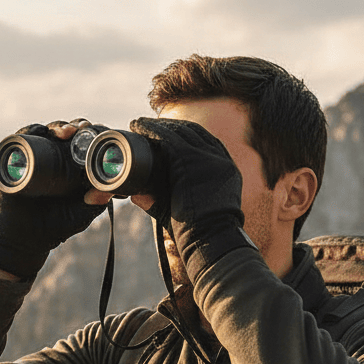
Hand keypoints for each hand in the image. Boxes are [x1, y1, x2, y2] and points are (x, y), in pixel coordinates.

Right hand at [0, 120, 106, 278]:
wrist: (20, 239)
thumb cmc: (53, 227)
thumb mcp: (80, 216)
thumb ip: (96, 204)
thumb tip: (112, 191)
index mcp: (74, 167)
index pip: (87, 144)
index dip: (95, 135)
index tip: (103, 135)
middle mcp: (56, 158)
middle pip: (69, 133)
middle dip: (78, 126)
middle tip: (85, 129)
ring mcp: (36, 157)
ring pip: (48, 133)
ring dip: (58, 127)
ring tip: (67, 132)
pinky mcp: (16, 160)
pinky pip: (22, 140)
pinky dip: (31, 132)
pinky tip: (41, 131)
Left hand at [129, 117, 254, 283]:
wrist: (211, 240)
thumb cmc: (203, 235)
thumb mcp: (193, 213)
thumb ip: (168, 201)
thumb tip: (136, 197)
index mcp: (226, 171)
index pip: (208, 145)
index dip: (189, 137)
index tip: (172, 135)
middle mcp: (220, 160)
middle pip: (194, 134)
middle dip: (173, 128)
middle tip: (152, 127)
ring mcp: (207, 158)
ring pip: (181, 132)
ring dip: (159, 126)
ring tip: (141, 123)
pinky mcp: (190, 160)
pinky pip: (169, 138)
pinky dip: (152, 130)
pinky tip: (139, 126)